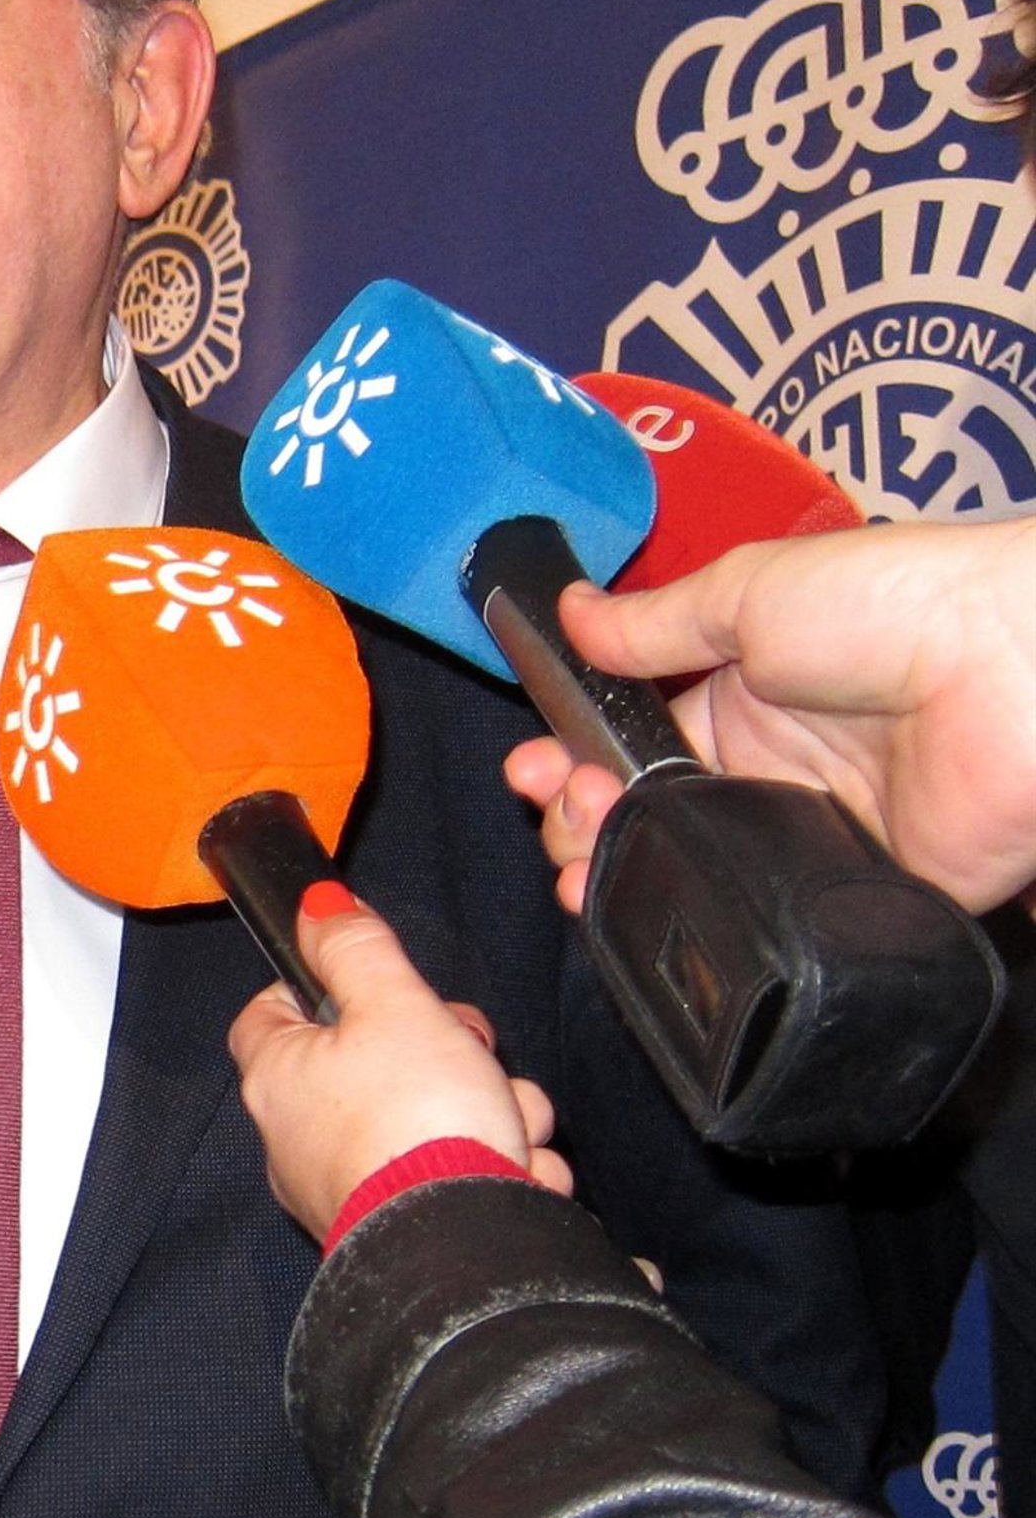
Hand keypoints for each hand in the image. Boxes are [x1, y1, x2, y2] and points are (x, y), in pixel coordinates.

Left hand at [228, 892, 571, 1241]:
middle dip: (442, 1050)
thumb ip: (357, 947)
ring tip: (507, 1121)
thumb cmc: (418, 1121)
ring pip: (426, 1119)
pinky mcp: (400, 1233)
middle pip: (370, 1063)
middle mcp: (299, 1140)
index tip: (373, 980)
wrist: (462, 1253)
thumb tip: (317, 905)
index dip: (320, 984)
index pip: (272, 1009)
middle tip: (472, 1050)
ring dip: (484, 1109)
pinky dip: (491, 1169)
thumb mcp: (395, 1004)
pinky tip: (517, 1173)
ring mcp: (349, 1190)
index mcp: (280, 1077)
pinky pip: (448, 1180)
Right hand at [504, 518, 1035, 917]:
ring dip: (616, 872)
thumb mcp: (749, 594)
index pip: (635, 740)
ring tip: (578, 864)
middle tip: (557, 808)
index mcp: (742, 692)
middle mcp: (769, 770)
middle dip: (579, 816)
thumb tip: (566, 613)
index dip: (573, 755)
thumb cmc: (888, 605)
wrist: (1018, 668)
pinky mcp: (851, 897)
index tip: (531, 763)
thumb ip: (653, 624)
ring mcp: (807, 836)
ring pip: (688, 875)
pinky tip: (641, 912)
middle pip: (647, 815)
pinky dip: (693, 924)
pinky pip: (757, 923)